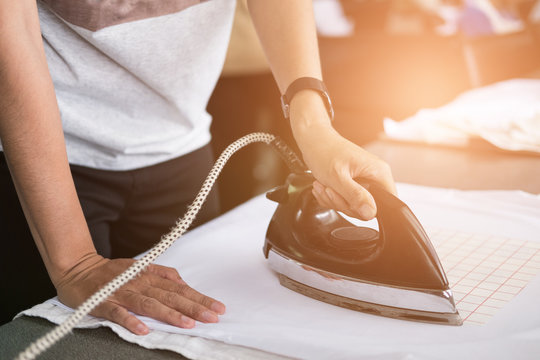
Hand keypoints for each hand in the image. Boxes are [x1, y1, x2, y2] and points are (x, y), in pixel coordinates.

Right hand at [55, 253, 225, 334]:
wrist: (77, 268)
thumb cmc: (112, 272)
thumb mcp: (141, 267)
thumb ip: (162, 274)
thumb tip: (182, 283)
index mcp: (150, 275)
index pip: (180, 288)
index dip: (200, 298)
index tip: (218, 308)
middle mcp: (140, 283)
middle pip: (170, 296)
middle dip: (194, 307)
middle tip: (213, 317)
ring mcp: (122, 293)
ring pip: (149, 304)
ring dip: (169, 314)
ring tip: (187, 324)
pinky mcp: (104, 302)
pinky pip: (119, 313)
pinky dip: (131, 321)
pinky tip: (144, 330)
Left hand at [289, 91, 395, 219]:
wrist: (313, 140)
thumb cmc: (324, 152)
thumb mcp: (338, 177)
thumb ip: (355, 196)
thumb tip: (370, 213)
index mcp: (378, 172)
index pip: (389, 202)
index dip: (369, 209)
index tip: (349, 202)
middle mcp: (374, 177)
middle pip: (367, 208)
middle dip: (343, 203)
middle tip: (330, 190)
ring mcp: (364, 181)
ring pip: (354, 206)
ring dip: (334, 200)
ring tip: (324, 185)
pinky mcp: (353, 184)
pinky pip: (345, 201)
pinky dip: (331, 197)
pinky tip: (324, 186)